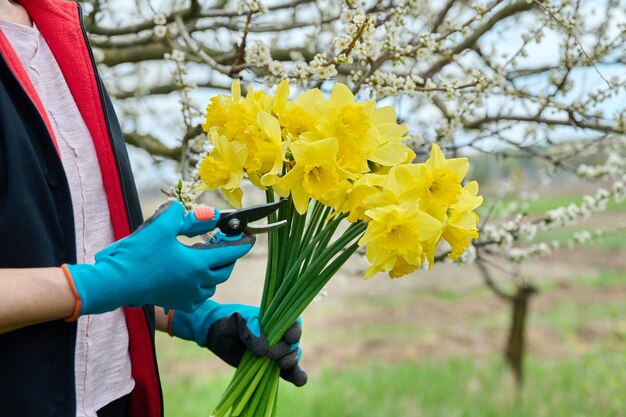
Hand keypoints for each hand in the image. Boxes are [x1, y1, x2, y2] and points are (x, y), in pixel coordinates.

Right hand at [62, 201, 253, 319]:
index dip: (242, 243)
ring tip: (206, 257)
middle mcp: (198, 283)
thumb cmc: (138, 253)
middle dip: (229, 256)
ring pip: (213, 285)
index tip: (249, 236)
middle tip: (224, 243)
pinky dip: (202, 285)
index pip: (230, 252)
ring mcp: (188, 296)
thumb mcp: (162, 225)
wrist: (115, 282)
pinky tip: (192, 276)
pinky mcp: (176, 304)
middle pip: (225, 270)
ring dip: (216, 271)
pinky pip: (199, 296)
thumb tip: (207, 215)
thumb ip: (187, 216)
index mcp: (198, 264)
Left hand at [169, 299, 306, 386]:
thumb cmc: (228, 322)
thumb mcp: (237, 320)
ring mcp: (276, 353)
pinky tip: (299, 381)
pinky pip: (288, 373)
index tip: (288, 338)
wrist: (216, 335)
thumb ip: (250, 330)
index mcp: (275, 321)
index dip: (295, 331)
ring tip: (280, 365)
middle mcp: (279, 337)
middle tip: (270, 354)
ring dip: (292, 363)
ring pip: (293, 358)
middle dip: (286, 350)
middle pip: (293, 343)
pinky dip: (296, 376)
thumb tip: (264, 351)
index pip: (293, 324)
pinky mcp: (271, 368)